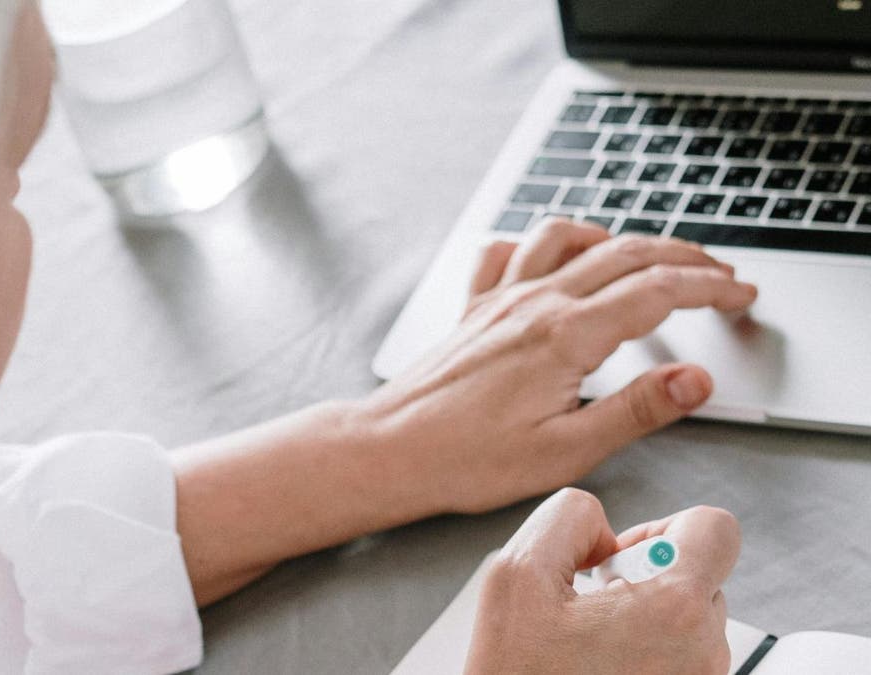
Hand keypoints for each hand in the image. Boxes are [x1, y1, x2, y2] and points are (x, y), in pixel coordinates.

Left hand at [358, 219, 756, 512]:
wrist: (391, 449)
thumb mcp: (567, 451)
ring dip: (618, 237)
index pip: (657, 291)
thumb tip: (696, 379)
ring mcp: (500, 298)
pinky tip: (554, 256)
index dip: (709, 287)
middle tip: (720, 275)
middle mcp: (534, 303)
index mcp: (565, 336)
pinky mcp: (474, 308)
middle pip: (625, 254)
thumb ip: (636, 409)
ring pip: (569, 238)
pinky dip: (543, 242)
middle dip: (683, 258)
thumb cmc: (468, 459)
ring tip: (650, 254)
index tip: (741, 293)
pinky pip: (510, 250)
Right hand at [465, 489, 738, 674]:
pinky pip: (681, 658)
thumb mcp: (514, 573)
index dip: (664, 527)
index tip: (623, 557)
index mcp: (673, 610)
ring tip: (590, 646)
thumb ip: (567, 518)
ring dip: (645, 619)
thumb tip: (600, 525)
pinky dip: (645, 654)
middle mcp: (704, 652)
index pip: (716, 528)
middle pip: (699, 575)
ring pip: (690, 620)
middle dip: (646, 579)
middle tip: (591, 610)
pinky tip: (599, 668)